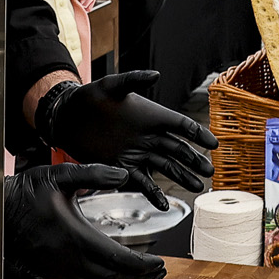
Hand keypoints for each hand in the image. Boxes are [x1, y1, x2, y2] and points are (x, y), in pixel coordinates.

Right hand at [4, 163, 166, 278]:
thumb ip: (94, 173)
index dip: (143, 265)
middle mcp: (69, 260)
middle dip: (141, 278)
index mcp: (75, 236)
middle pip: (114, 278)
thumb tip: (123, 173)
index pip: (118, 259)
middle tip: (160, 274)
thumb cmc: (26, 194)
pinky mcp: (52, 276)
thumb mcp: (60, 175)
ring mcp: (60, 271)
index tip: (160, 263)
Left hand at [34, 71, 218, 195]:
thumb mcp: (111, 86)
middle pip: (178, 150)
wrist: (66, 117)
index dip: (198, 134)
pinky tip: (164, 205)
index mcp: (151, 116)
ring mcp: (137, 154)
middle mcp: (148, 137)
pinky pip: (142, 183)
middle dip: (195, 161)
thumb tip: (155, 74)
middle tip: (210, 172)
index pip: (181, 126)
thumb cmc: (89, 97)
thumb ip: (133, 79)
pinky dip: (154, 194)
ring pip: (165, 168)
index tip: (213, 144)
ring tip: (198, 188)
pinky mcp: (121, 168)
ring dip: (182, 178)